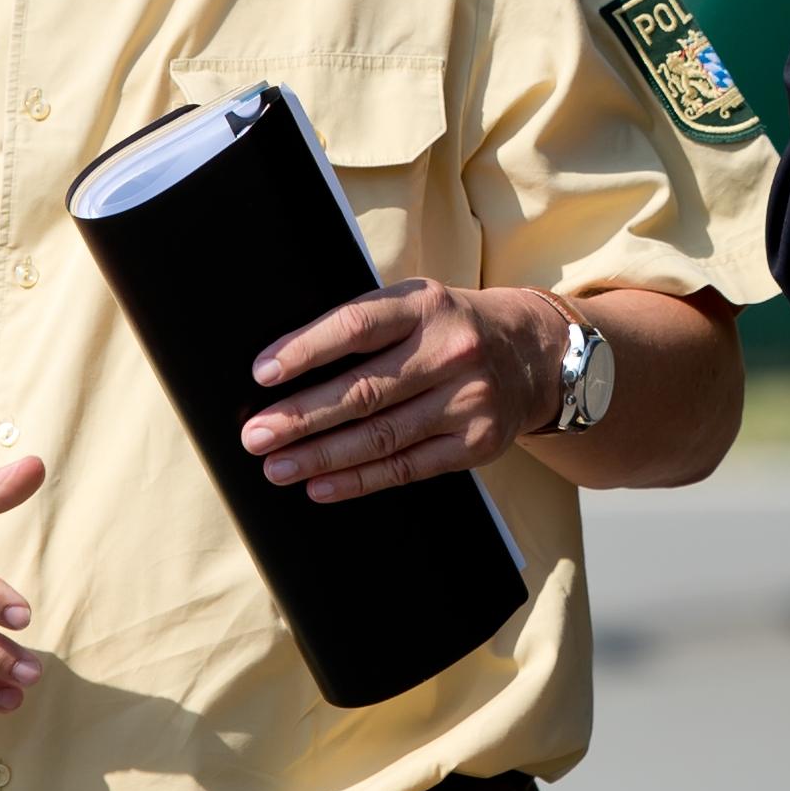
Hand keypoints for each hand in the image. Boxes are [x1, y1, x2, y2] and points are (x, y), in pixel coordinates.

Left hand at [244, 282, 571, 501]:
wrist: (533, 355)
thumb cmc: (450, 328)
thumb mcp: (417, 304)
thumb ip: (364, 324)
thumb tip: (283, 368)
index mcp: (425, 306)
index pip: (357, 326)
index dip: (306, 350)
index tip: (263, 374)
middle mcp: (450, 351)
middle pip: (365, 390)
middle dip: (302, 417)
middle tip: (256, 435)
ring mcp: (466, 400)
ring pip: (381, 436)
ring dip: (322, 456)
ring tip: (277, 467)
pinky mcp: (475, 443)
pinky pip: (406, 468)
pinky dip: (358, 481)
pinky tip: (320, 486)